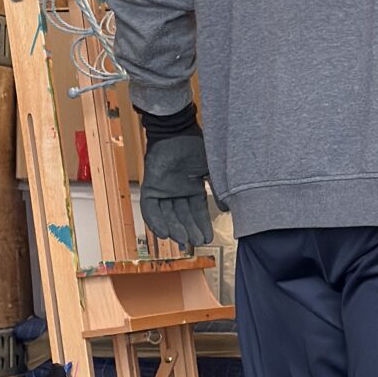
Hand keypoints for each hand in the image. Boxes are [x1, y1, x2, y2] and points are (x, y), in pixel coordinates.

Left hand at [140, 129, 212, 250]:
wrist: (177, 132)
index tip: (207, 239)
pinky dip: (156, 222)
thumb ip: (219, 190)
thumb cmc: (197, 147)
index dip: (202, 226)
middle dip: (188, 231)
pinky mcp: (150, 187)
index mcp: (193, 188)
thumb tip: (227, 209)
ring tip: (183, 241)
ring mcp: (163, 190)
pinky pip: (150, 209)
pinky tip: (164, 233)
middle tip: (194, 244)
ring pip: (168, 216)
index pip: (197, 212)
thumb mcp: (213, 171)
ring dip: (175, 229)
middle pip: (182, 217)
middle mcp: (178, 192)